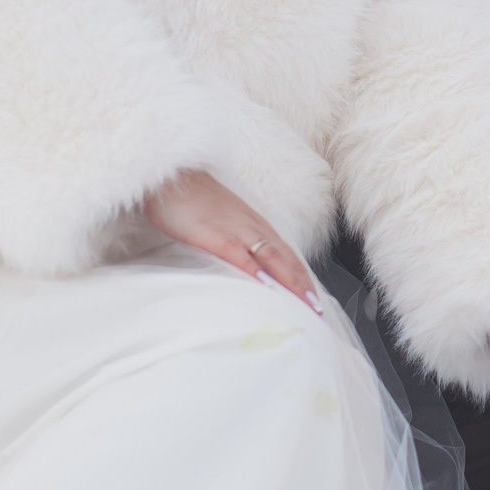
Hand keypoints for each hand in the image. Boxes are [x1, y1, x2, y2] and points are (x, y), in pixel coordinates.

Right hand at [141, 168, 323, 315]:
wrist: (169, 176)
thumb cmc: (193, 202)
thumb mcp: (223, 223)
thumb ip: (239, 242)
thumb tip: (251, 268)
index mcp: (256, 225)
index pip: (288, 256)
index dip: (304, 279)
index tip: (316, 301)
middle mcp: (253, 226)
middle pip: (287, 259)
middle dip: (305, 286)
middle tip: (320, 313)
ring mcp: (235, 228)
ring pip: (272, 257)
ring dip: (291, 282)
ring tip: (305, 305)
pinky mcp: (213, 233)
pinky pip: (238, 252)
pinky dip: (254, 269)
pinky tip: (264, 286)